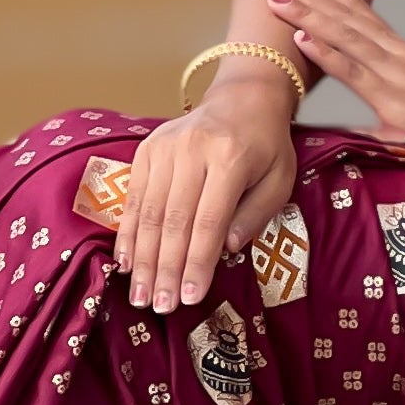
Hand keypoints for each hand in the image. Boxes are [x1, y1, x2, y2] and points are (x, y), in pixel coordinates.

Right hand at [115, 76, 297, 315]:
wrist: (242, 98)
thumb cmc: (266, 145)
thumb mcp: (278, 180)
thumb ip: (254, 215)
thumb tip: (226, 250)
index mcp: (230, 158)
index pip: (208, 222)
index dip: (197, 263)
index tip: (189, 297)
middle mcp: (192, 151)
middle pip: (173, 221)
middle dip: (165, 269)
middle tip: (159, 307)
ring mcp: (164, 148)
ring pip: (148, 212)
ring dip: (142, 258)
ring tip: (140, 295)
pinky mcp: (146, 149)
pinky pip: (133, 198)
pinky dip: (128, 233)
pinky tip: (126, 262)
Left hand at [267, 0, 404, 168]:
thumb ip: (382, 89)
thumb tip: (349, 101)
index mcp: (399, 50)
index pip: (356, 9)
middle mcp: (395, 52)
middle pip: (345, 12)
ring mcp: (395, 72)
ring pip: (344, 34)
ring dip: (306, 13)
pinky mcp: (393, 99)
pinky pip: (355, 72)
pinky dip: (327, 53)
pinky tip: (302, 38)